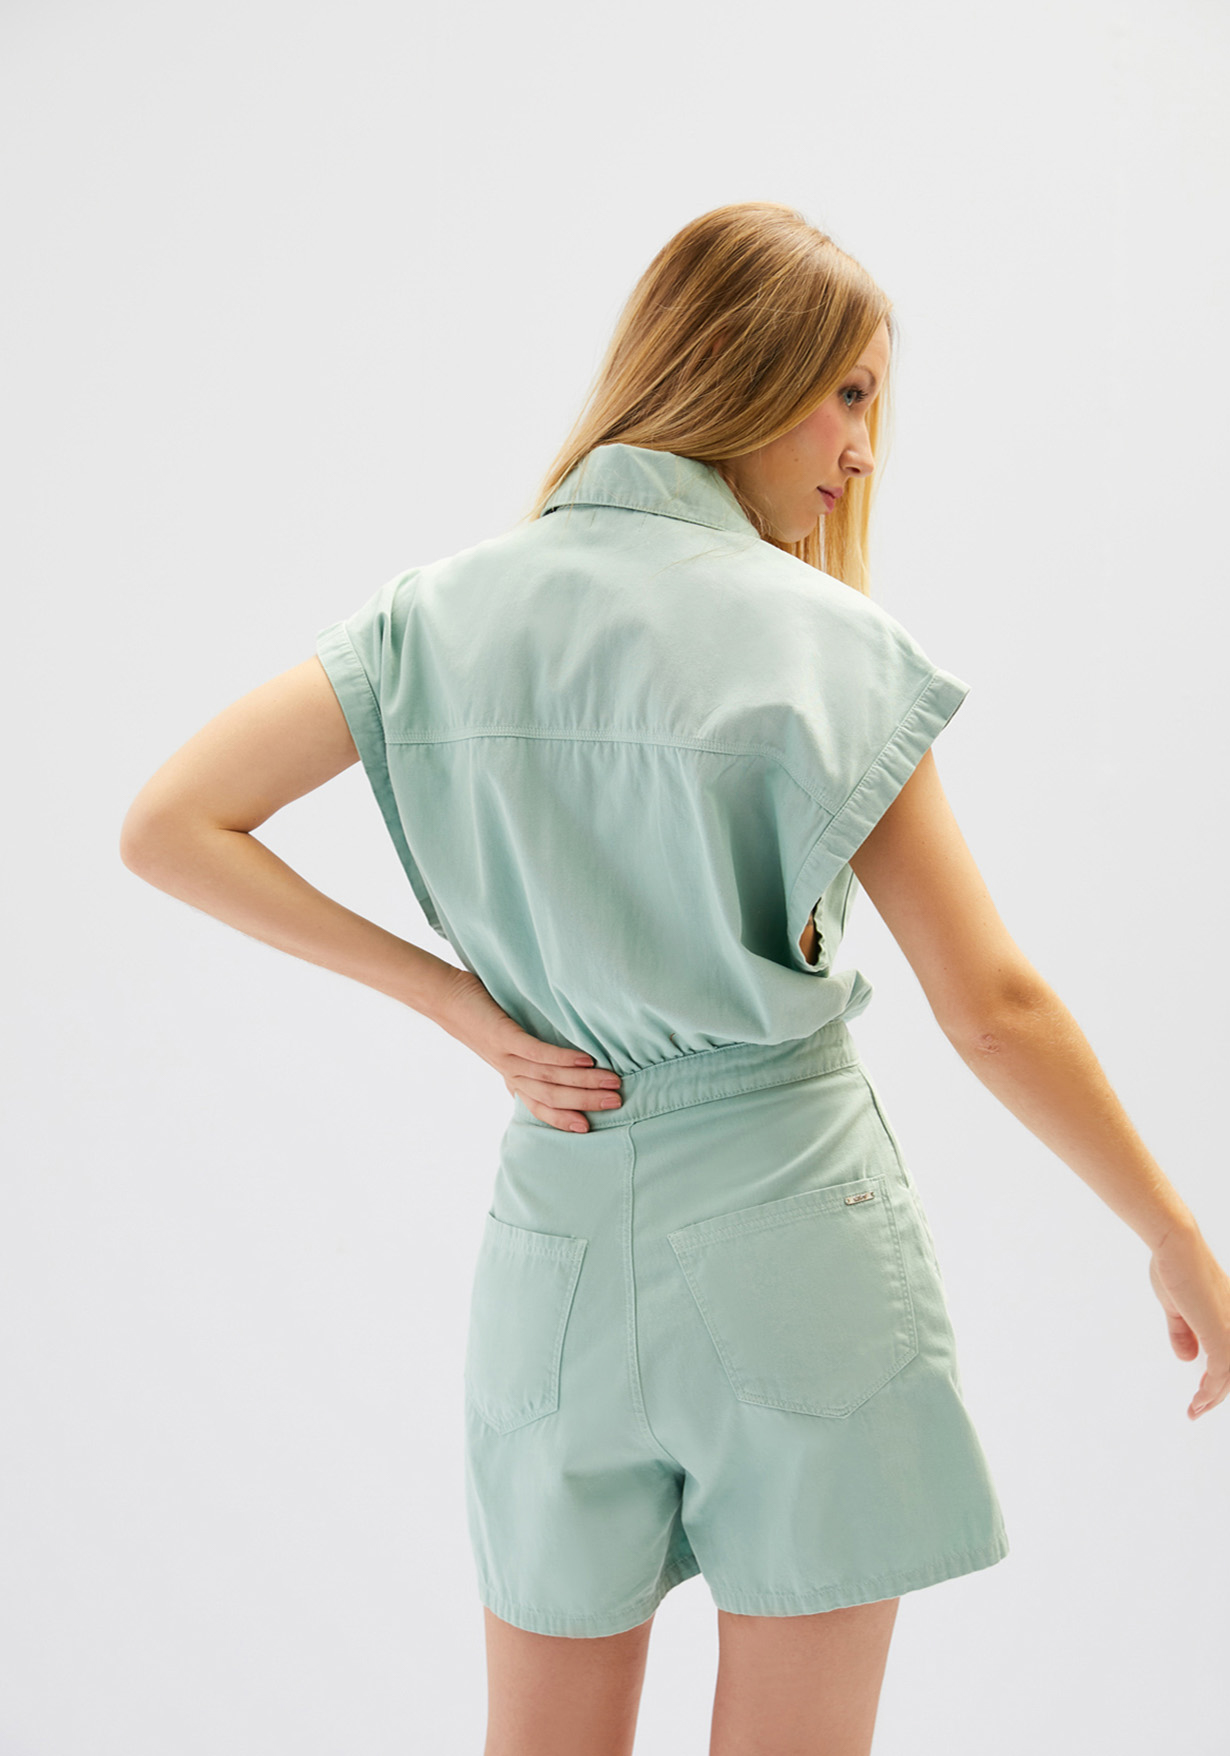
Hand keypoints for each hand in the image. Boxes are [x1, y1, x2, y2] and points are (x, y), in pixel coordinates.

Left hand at [430, 966, 621, 1131]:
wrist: (442, 998)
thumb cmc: (478, 1016)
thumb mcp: (504, 1041)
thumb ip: (526, 1057)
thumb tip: (555, 1065)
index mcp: (511, 1075)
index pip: (539, 1105)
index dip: (562, 1119)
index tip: (588, 1128)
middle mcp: (509, 1070)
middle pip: (551, 1095)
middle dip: (585, 1101)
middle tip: (616, 1102)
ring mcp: (505, 1055)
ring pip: (548, 1077)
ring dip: (583, 1082)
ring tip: (611, 1082)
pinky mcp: (501, 1035)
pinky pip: (535, 1052)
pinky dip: (561, 1058)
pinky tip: (585, 1059)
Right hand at [1147, 1220, 1229, 1419]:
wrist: (1176, 1246)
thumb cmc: (1173, 1267)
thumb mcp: (1177, 1307)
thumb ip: (1183, 1332)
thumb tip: (1187, 1358)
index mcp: (1226, 1315)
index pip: (1227, 1355)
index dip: (1216, 1378)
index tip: (1201, 1394)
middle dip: (1214, 1394)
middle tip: (1196, 1409)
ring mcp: (1229, 1329)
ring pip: (1227, 1376)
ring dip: (1211, 1397)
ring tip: (1195, 1410)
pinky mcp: (1221, 1334)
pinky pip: (1219, 1373)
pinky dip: (1209, 1391)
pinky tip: (1198, 1400)